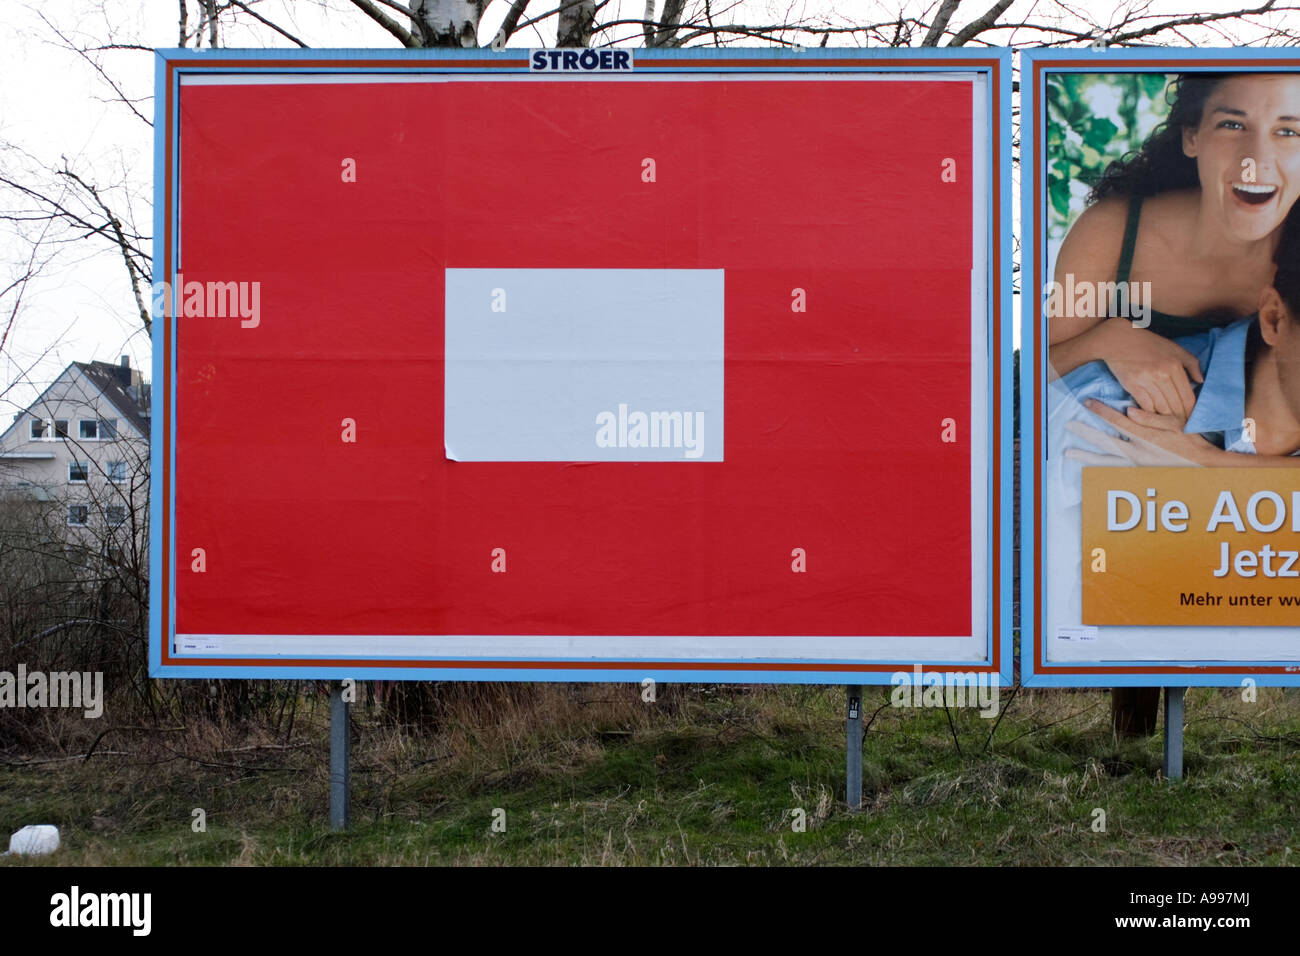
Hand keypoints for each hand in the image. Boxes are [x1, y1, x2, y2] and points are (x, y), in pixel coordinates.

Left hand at [1064, 400, 1217, 466]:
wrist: (1202, 468)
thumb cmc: (1191, 443)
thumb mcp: (1176, 425)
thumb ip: (1152, 418)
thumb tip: (1129, 410)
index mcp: (1145, 437)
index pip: (1117, 421)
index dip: (1101, 410)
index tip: (1087, 402)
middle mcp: (1137, 452)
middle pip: (1105, 440)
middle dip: (1085, 432)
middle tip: (1069, 424)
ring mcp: (1135, 466)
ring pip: (1104, 460)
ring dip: (1086, 455)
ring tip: (1069, 453)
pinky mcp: (1137, 476)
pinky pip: (1113, 473)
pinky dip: (1099, 471)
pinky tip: (1087, 469)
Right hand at [1094, 318, 1203, 418]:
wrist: (1118, 340)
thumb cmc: (1147, 343)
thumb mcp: (1174, 348)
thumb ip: (1191, 363)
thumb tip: (1200, 381)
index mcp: (1175, 366)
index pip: (1187, 396)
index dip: (1191, 411)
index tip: (1191, 419)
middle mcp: (1163, 374)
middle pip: (1175, 405)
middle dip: (1179, 418)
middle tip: (1181, 426)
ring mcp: (1147, 381)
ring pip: (1161, 408)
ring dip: (1164, 417)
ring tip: (1167, 424)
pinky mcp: (1133, 385)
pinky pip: (1146, 406)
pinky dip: (1149, 413)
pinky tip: (1151, 415)